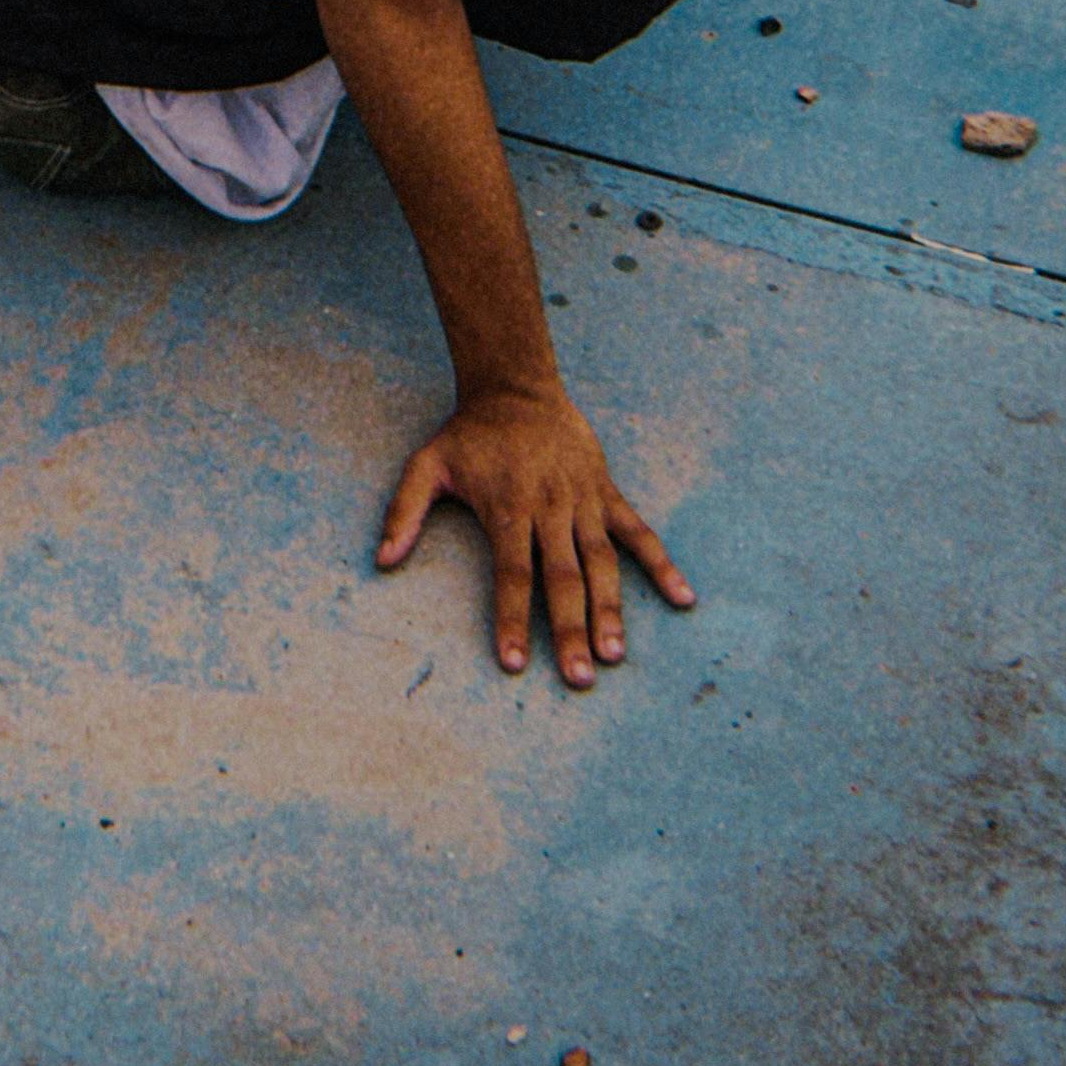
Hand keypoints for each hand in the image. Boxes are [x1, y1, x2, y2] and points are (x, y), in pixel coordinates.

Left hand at [377, 380, 693, 684]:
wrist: (518, 386)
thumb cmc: (470, 435)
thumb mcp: (427, 465)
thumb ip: (403, 512)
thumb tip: (381, 560)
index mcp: (508, 507)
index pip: (512, 574)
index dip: (513, 618)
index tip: (514, 662)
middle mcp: (550, 508)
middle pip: (563, 578)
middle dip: (570, 630)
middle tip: (579, 679)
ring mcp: (583, 501)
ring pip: (602, 562)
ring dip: (611, 610)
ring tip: (614, 654)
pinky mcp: (606, 492)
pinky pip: (639, 531)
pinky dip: (662, 564)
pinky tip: (683, 597)